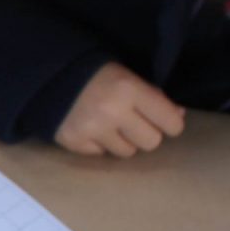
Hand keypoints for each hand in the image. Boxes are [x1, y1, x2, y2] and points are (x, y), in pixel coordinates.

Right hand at [54, 62, 185, 156]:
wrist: (51, 78)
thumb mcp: (129, 77)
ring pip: (127, 153)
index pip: (170, 123)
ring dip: (123, 142)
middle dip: (146, 134)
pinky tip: (92, 129)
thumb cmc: (98, 76)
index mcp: (130, 90)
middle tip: (135, 123)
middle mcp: (113, 112)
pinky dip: (100, 145)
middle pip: (151, 142)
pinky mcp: (74, 142)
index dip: (170, 123)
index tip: (162, 120)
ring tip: (111, 126)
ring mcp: (92, 130)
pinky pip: (101, 155)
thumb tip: (178, 117)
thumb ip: (153, 96)